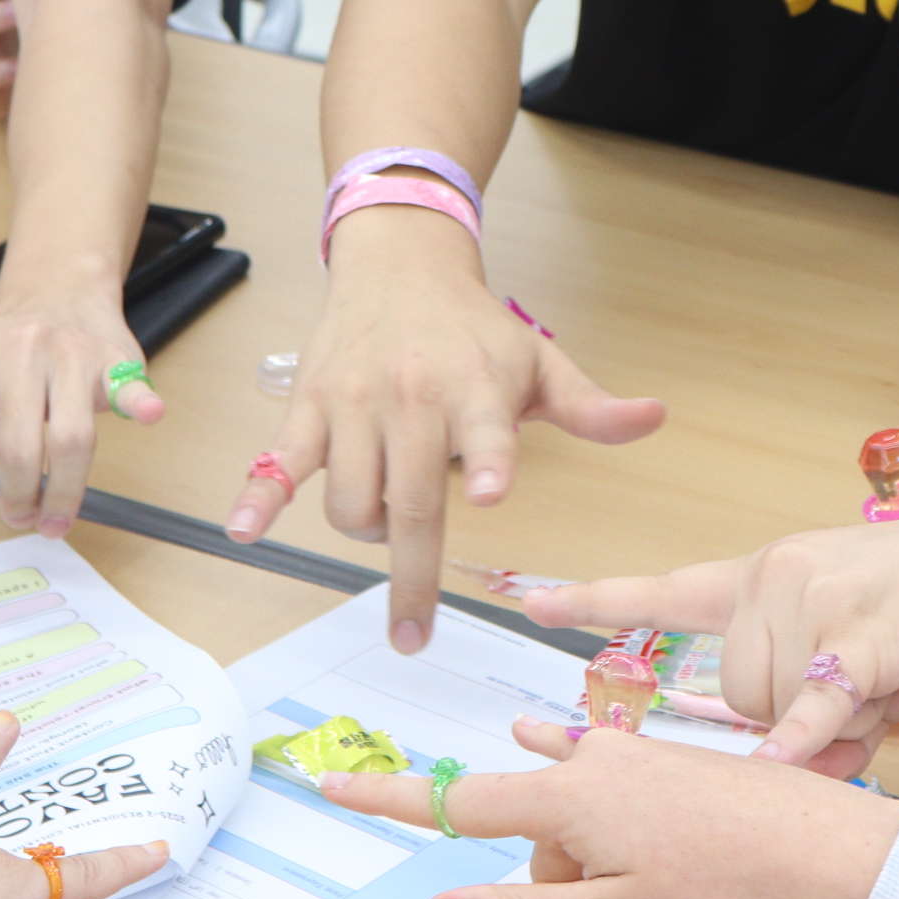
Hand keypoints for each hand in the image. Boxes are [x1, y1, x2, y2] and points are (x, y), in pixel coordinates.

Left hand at [0, 283, 159, 533]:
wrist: (61, 290)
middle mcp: (16, 354)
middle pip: (20, 435)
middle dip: (20, 486)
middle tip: (19, 519)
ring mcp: (67, 357)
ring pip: (71, 431)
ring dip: (66, 485)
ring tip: (54, 519)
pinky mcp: (113, 362)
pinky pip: (128, 385)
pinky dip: (139, 399)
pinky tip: (149, 415)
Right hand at [237, 204, 664, 652]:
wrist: (401, 264)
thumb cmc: (474, 328)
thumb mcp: (539, 360)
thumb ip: (590, 406)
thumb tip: (654, 419)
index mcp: (475, 389)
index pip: (488, 429)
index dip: (491, 459)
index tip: (495, 493)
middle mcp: (413, 397)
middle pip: (412, 498)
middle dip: (413, 573)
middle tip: (414, 634)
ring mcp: (356, 404)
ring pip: (352, 498)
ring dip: (367, 534)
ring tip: (388, 524)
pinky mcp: (310, 407)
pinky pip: (280, 461)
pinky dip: (259, 496)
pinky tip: (245, 532)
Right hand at [321, 722, 898, 898]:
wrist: (822, 845)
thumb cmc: (726, 878)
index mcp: (567, 794)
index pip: (455, 801)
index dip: (390, 799)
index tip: (333, 785)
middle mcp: (592, 763)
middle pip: (535, 855)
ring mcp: (632, 762)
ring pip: (582, 847)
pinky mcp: (667, 770)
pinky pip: (617, 820)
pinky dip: (618, 862)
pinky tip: (598, 811)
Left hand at [524, 452, 898, 763]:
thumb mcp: (850, 635)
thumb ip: (805, 691)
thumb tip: (779, 764)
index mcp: (763, 574)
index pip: (666, 589)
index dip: (597, 600)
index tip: (530, 602)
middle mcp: (777, 577)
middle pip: (738, 694)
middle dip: (790, 721)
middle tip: (862, 694)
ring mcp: (820, 600)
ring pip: (781, 709)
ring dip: (833, 728)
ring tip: (893, 682)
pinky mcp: (870, 630)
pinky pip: (822, 701)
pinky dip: (809, 737)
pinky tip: (795, 755)